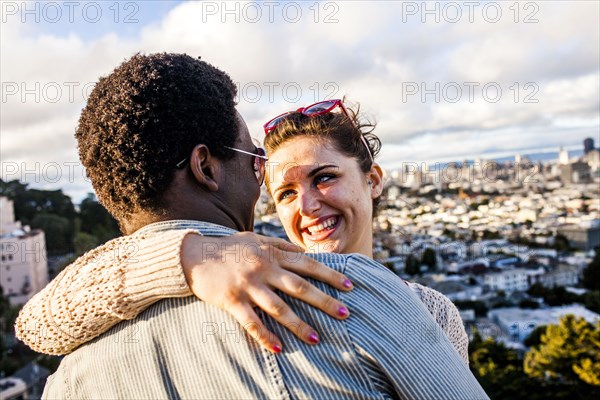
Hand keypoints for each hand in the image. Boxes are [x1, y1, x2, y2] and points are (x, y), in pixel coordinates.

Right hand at [180, 231, 351, 353]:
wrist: (193, 254)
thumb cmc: (228, 248)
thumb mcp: (256, 239)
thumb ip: (280, 246)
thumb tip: (304, 253)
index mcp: (271, 254)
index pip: (307, 264)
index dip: (329, 274)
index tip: (349, 285)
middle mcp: (263, 269)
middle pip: (299, 287)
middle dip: (323, 300)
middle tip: (344, 313)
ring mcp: (248, 286)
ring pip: (278, 308)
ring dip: (298, 324)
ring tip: (316, 338)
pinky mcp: (232, 301)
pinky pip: (251, 322)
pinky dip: (265, 336)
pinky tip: (279, 348)